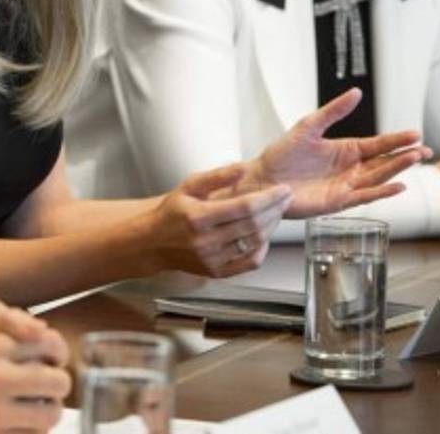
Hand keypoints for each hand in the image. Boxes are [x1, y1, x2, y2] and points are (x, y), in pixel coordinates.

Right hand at [0, 299, 69, 433]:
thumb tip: (33, 320)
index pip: (46, 341)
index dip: (56, 348)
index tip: (52, 355)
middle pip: (56, 379)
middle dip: (57, 379)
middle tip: (48, 381)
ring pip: (50, 412)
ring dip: (50, 407)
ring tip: (39, 404)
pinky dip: (34, 429)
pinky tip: (24, 422)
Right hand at [150, 163, 292, 277]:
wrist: (154, 242)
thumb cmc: (172, 212)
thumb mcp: (189, 186)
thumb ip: (217, 176)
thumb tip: (243, 168)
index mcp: (198, 217)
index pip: (244, 207)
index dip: (269, 198)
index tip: (283, 189)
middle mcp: (205, 241)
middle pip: (253, 225)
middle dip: (276, 209)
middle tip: (286, 198)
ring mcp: (212, 259)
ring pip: (255, 243)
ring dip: (272, 226)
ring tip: (277, 212)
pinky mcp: (217, 272)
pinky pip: (250, 262)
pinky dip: (263, 249)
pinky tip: (264, 235)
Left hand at [247, 89, 430, 217]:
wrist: (262, 178)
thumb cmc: (281, 153)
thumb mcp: (308, 126)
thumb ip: (333, 111)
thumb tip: (356, 93)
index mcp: (345, 150)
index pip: (378, 144)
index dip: (397, 140)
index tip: (416, 134)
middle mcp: (350, 169)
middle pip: (384, 162)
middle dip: (405, 156)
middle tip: (424, 150)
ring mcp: (346, 186)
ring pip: (378, 178)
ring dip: (397, 170)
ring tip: (414, 159)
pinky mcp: (338, 202)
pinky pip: (364, 197)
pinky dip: (381, 192)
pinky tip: (398, 186)